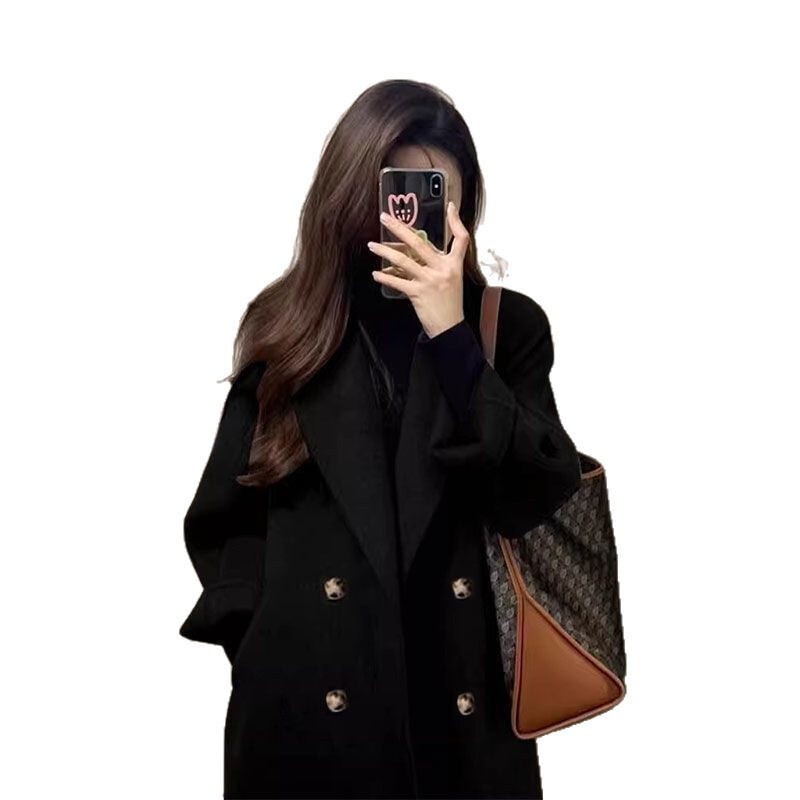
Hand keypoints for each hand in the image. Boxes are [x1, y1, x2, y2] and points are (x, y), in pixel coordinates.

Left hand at [366, 201, 470, 337]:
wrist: (449, 327)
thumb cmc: (448, 303)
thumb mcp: (451, 278)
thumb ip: (437, 261)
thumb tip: (417, 246)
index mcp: (453, 264)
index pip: (461, 239)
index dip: (456, 221)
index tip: (450, 207)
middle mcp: (443, 270)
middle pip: (420, 243)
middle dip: (400, 228)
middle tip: (385, 218)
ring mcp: (430, 281)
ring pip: (404, 261)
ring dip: (385, 251)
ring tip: (372, 245)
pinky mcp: (418, 294)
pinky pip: (398, 282)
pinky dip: (385, 277)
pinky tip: (376, 273)